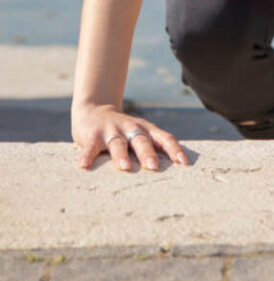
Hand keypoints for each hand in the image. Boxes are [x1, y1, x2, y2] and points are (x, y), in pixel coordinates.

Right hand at [72, 104, 188, 171]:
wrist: (95, 110)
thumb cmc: (124, 131)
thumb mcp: (139, 135)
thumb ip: (152, 148)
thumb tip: (174, 170)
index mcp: (146, 129)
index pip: (164, 138)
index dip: (174, 149)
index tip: (183, 163)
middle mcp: (131, 128)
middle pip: (142, 140)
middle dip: (148, 153)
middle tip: (153, 166)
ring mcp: (111, 131)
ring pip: (118, 143)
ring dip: (121, 155)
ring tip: (124, 167)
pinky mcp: (92, 135)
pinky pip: (90, 147)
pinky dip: (87, 156)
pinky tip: (84, 166)